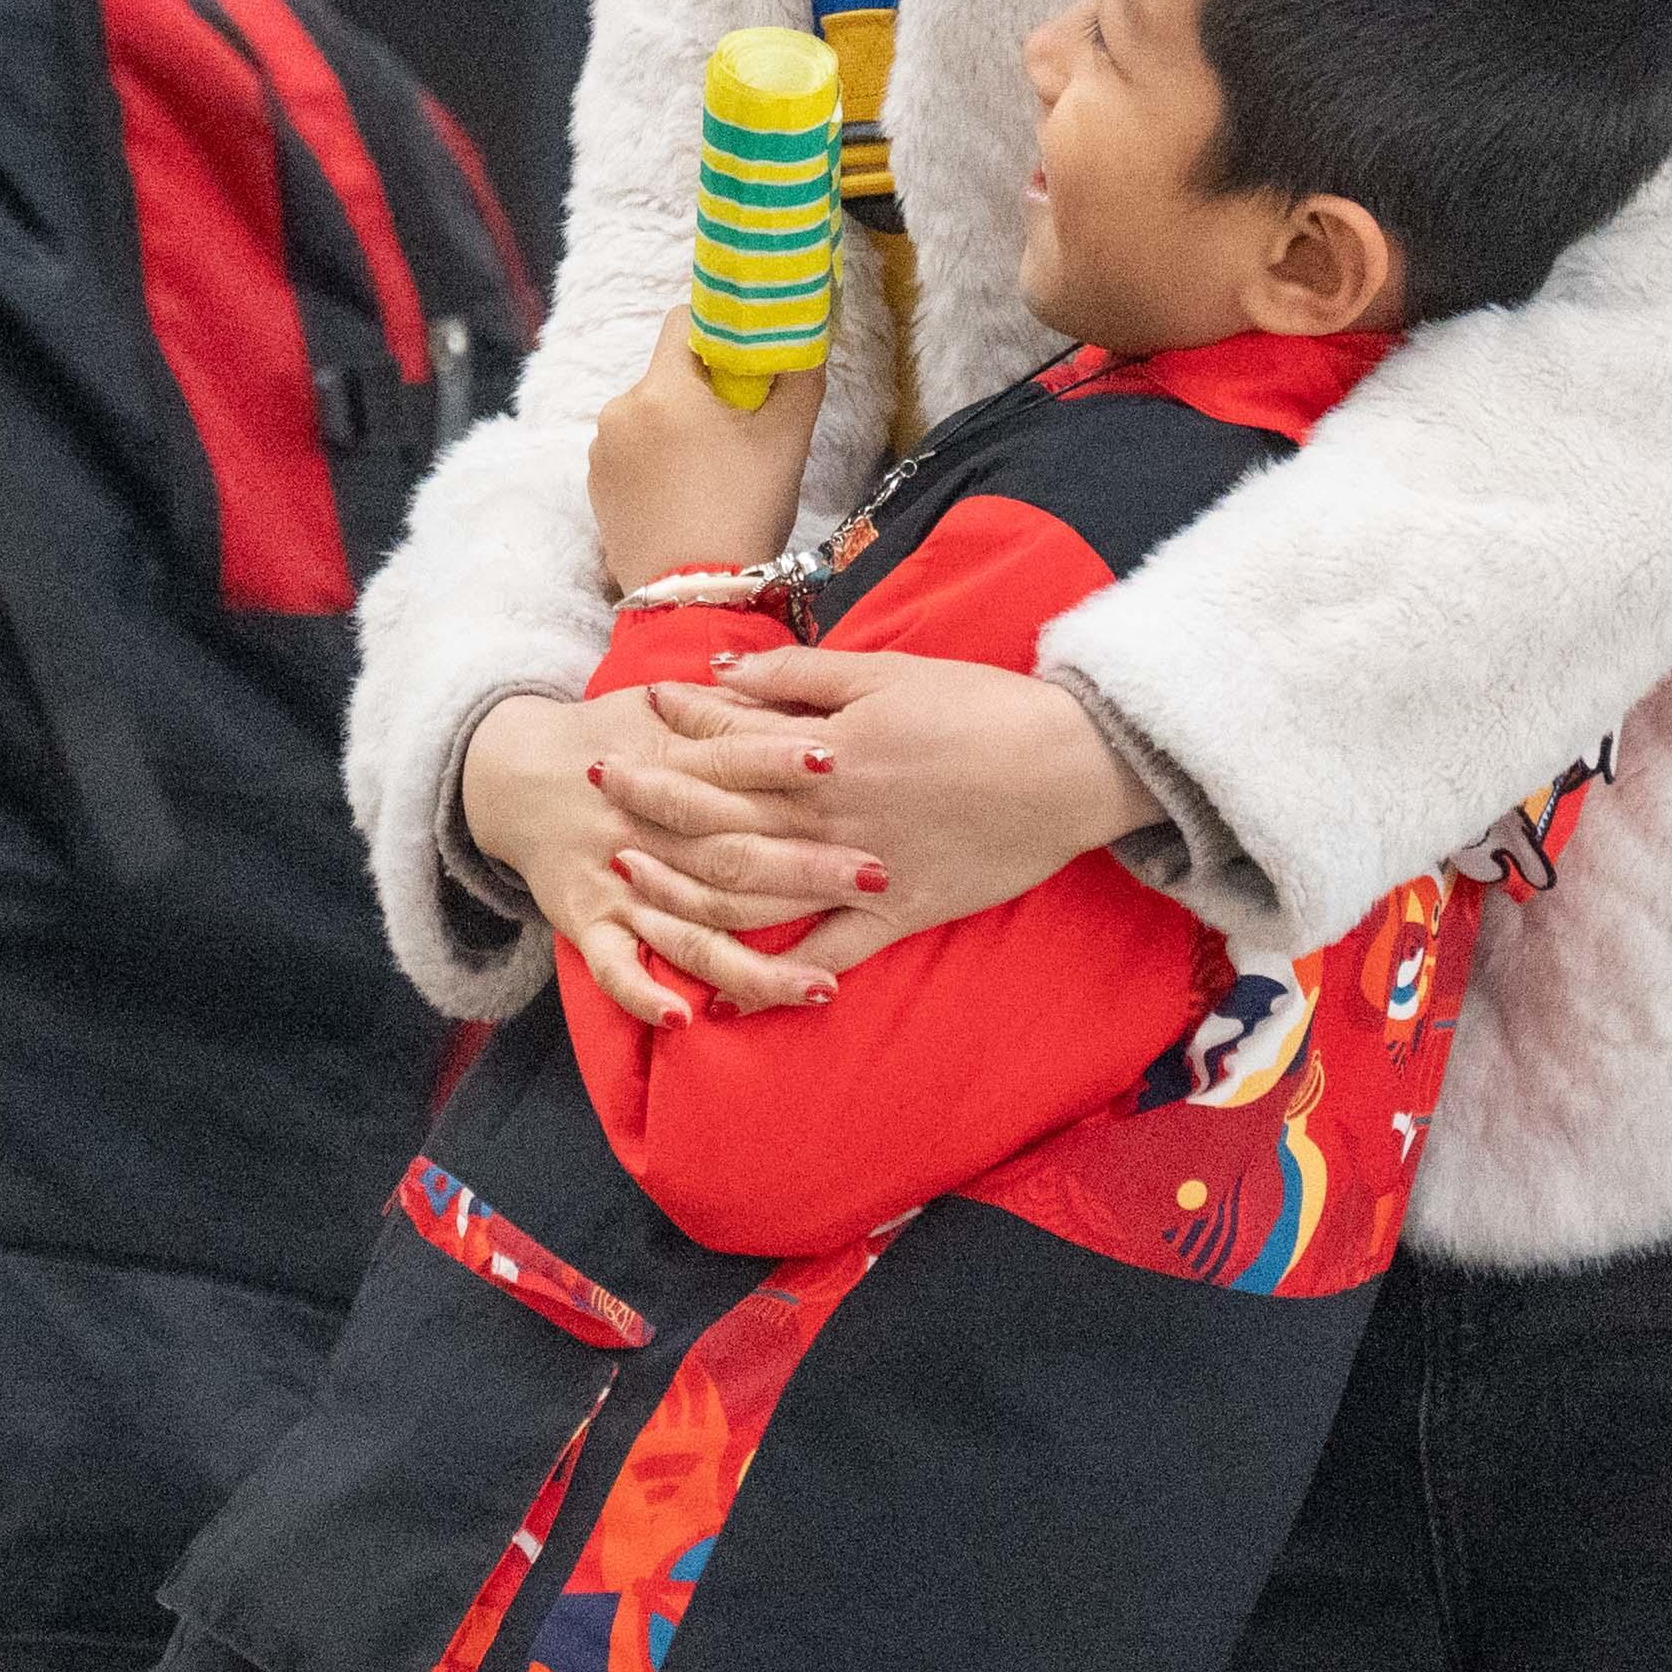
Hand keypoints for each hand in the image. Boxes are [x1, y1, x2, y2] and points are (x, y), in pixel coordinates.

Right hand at [456, 681, 879, 1033]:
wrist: (514, 770)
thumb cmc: (615, 735)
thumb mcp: (666, 704)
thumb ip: (736, 707)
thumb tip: (816, 701)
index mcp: (665, 767)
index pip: (728, 761)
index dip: (779, 760)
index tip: (839, 762)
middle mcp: (644, 830)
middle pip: (729, 855)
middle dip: (804, 869)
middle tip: (876, 877)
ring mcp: (615, 884)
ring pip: (689, 930)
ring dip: (753, 966)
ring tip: (821, 987)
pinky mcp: (586, 923)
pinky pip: (612, 969)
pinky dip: (643, 994)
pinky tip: (687, 1019)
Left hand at [589, 329, 823, 589]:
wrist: (697, 595)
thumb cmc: (745, 511)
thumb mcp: (789, 439)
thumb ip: (801, 374)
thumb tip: (804, 337)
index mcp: (662, 387)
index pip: (684, 321)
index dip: (721, 332)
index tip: (747, 364)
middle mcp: (618, 409)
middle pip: (667, 374)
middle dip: (703, 391)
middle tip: (740, 431)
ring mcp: (600, 452)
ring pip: (648, 415)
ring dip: (676, 428)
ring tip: (711, 473)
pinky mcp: (594, 488)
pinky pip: (629, 453)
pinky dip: (655, 462)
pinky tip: (684, 497)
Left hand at [614, 650, 1145, 1011]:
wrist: (1072, 768)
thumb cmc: (986, 709)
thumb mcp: (890, 671)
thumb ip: (799, 677)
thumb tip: (720, 672)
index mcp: (825, 753)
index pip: (727, 744)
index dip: (675, 731)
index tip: (631, 721)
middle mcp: (827, 820)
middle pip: (716, 821)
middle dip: (652, 805)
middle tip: (599, 792)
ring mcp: (857, 876)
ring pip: (748, 896)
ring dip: (682, 892)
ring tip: (632, 883)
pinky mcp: (895, 917)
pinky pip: (822, 958)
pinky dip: (772, 984)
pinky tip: (726, 1000)